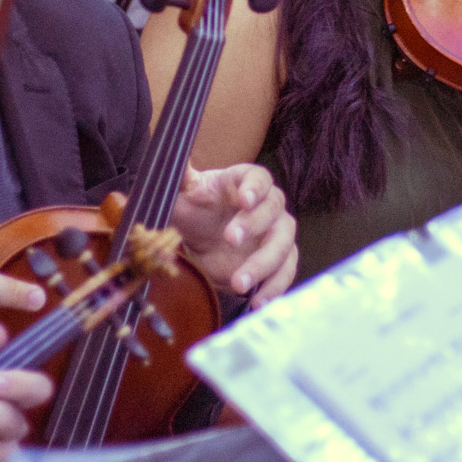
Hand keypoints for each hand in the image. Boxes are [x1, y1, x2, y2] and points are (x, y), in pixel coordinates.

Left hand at [167, 163, 297, 303]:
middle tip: (229, 239)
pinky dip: (275, 286)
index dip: (255, 187)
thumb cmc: (195, 212)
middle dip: (254, 224)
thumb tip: (175, 161)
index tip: (244, 200)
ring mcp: (275, 233)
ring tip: (239, 283)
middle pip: (274, 208)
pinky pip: (286, 271)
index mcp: (243, 183)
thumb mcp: (182, 196)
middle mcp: (266, 205)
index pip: (259, 177)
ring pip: (284, 243)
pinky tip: (257, 301)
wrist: (201, 242)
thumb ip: (181, 179)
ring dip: (265, 263)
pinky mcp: (278, 260)